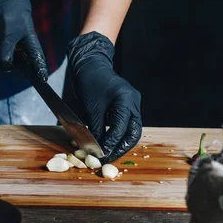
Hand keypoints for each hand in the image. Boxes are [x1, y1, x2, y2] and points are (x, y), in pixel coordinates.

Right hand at [0, 0, 47, 80]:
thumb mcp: (23, 12)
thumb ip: (22, 31)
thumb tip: (19, 49)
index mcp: (23, 26)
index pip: (33, 52)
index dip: (38, 67)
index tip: (41, 78)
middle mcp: (7, 32)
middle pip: (4, 61)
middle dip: (6, 63)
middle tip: (9, 59)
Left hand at [67, 31, 141, 162]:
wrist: (91, 64)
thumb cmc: (89, 81)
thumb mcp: (91, 107)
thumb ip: (96, 129)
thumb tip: (96, 149)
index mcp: (126, 99)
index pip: (121, 129)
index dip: (111, 144)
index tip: (101, 155)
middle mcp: (134, 101)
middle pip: (133, 132)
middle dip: (121, 147)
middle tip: (108, 158)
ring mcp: (133, 103)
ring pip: (132, 129)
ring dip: (121, 142)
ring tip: (108, 153)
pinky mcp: (128, 105)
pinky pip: (127, 123)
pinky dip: (118, 134)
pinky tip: (109, 142)